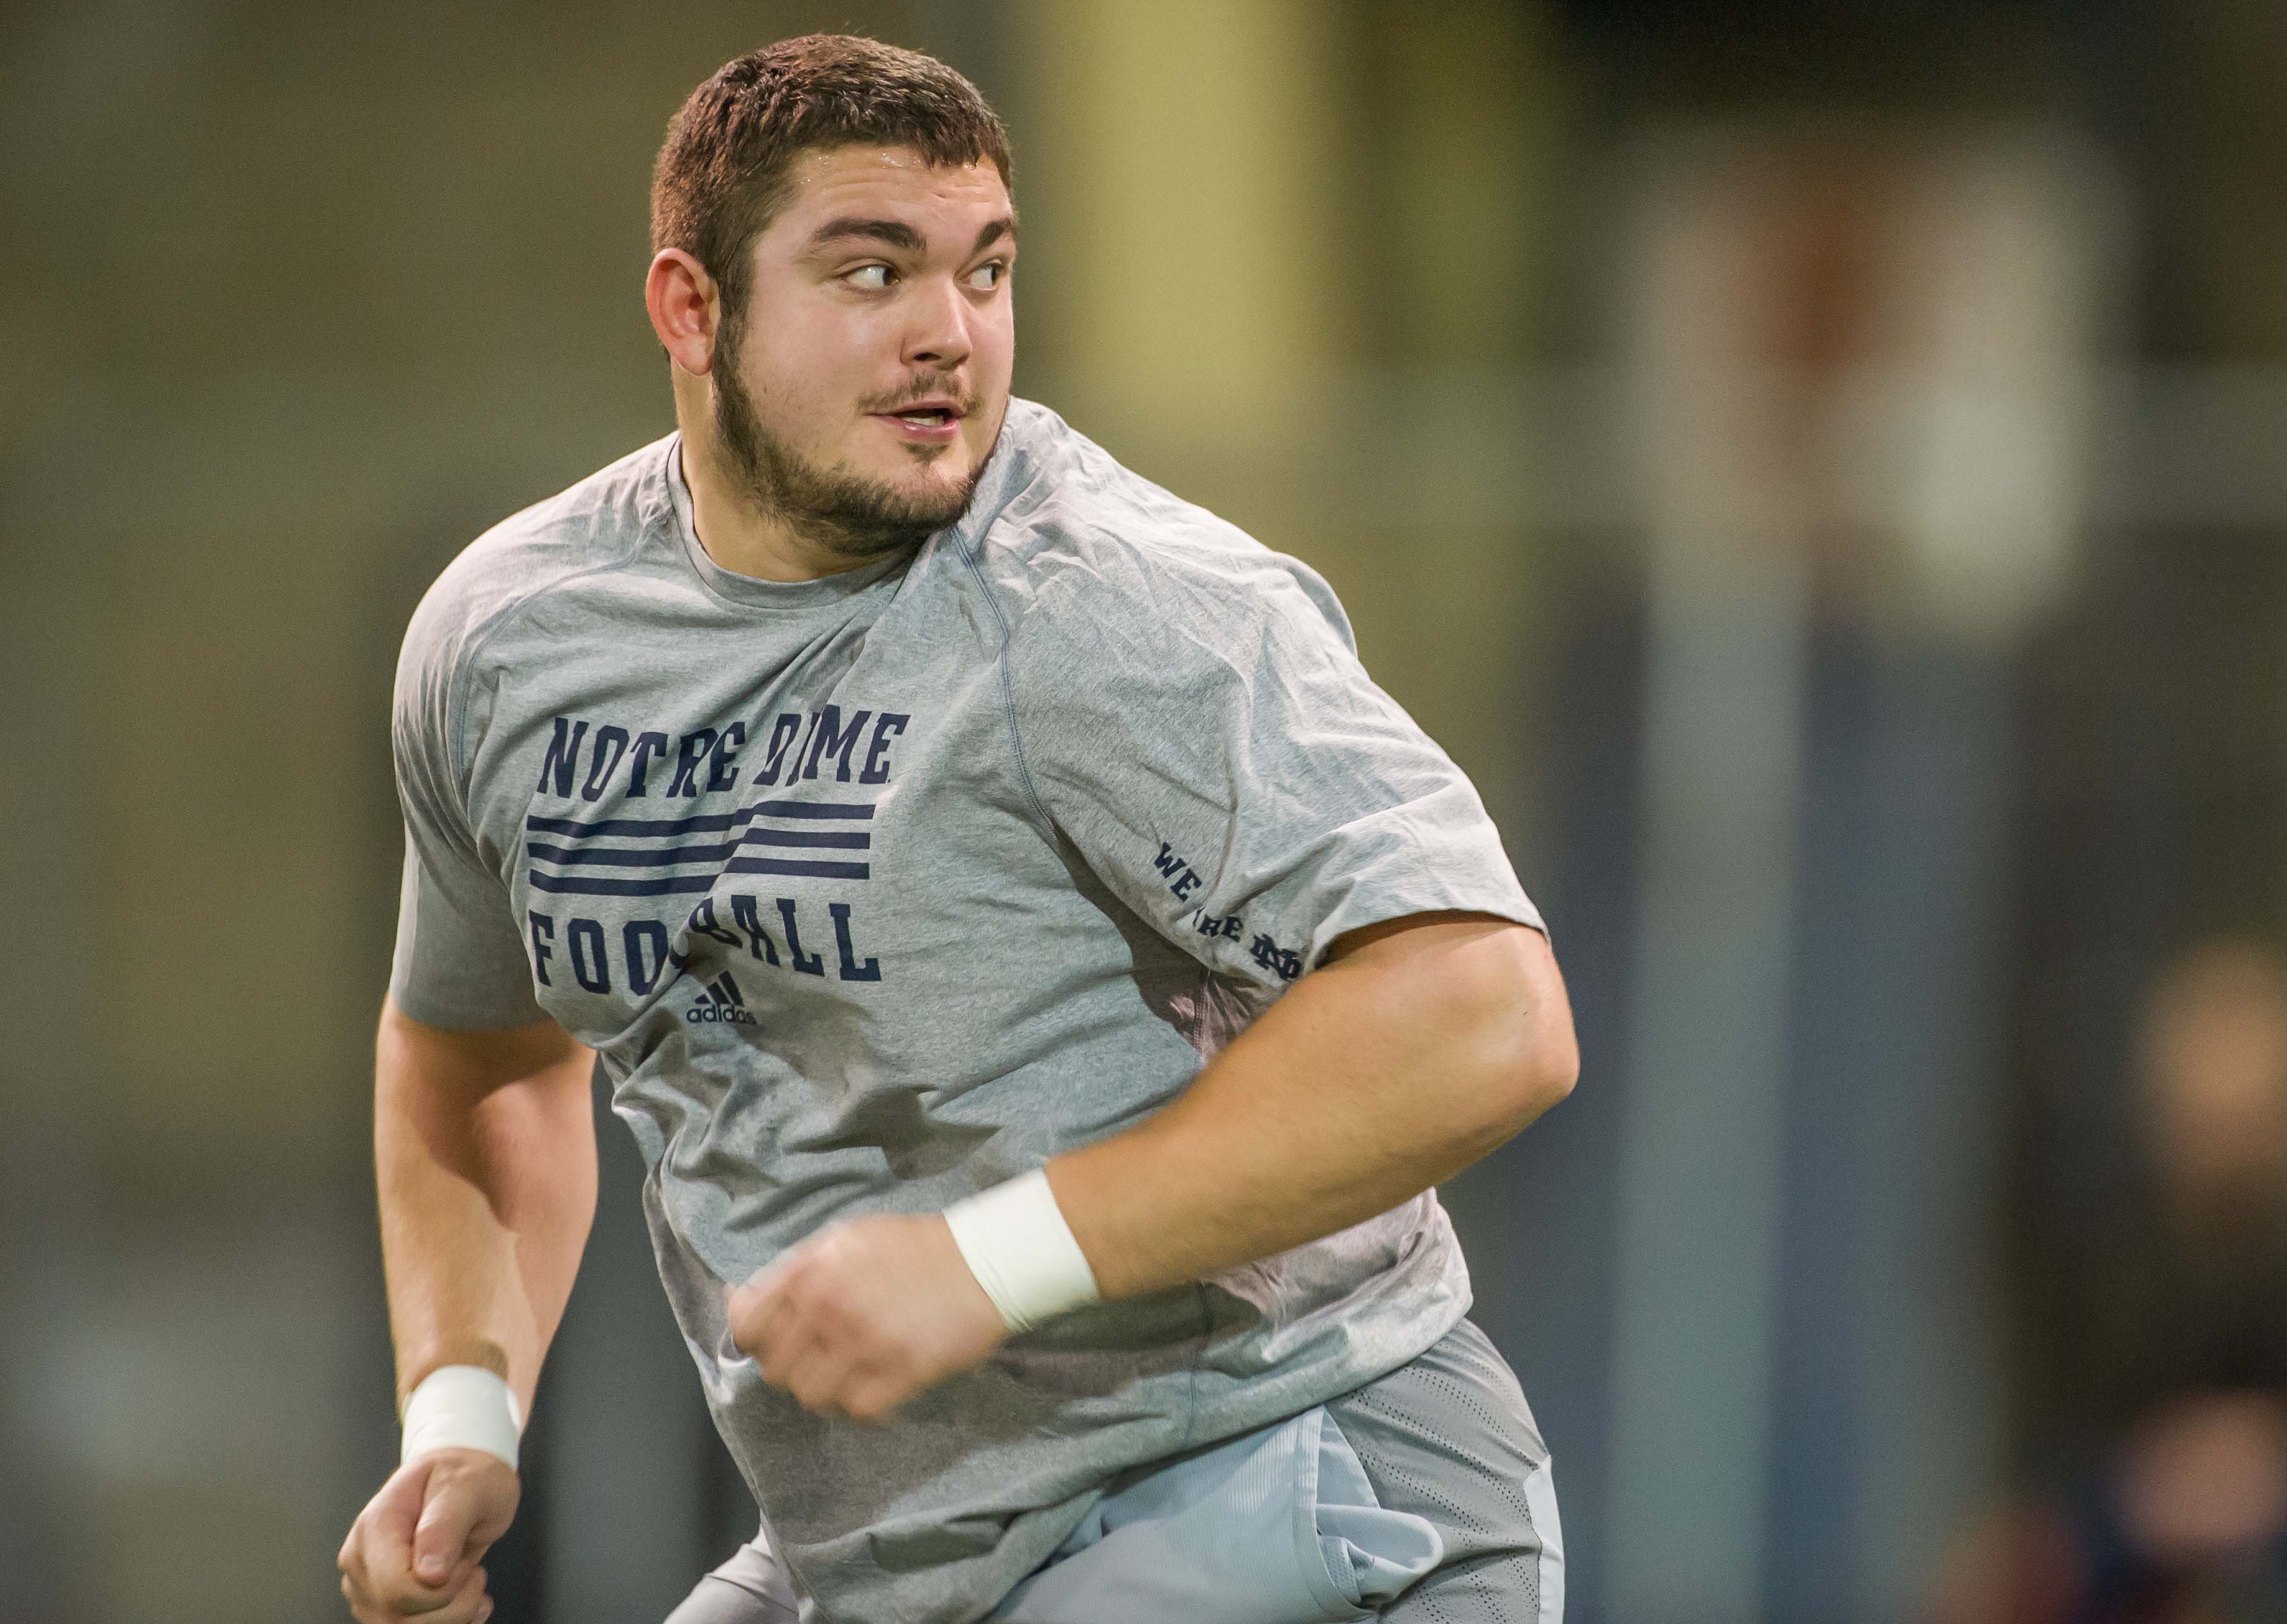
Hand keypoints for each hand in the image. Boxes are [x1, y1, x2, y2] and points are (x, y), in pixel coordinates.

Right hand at [338, 1448, 517, 1622]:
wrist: (462, 1478)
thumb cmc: (465, 1477)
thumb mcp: (468, 1485)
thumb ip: (446, 1524)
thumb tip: (429, 1573)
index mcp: (375, 1526)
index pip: (395, 1589)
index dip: (441, 1587)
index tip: (462, 1560)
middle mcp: (361, 1561)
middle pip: (399, 1617)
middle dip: (452, 1603)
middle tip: (471, 1567)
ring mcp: (367, 1586)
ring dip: (453, 1615)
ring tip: (470, 1578)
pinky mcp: (380, 1605)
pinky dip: (450, 1621)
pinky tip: (466, 1598)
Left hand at [727, 1213, 1008, 1420]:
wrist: (984, 1261)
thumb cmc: (912, 1248)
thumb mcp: (844, 1240)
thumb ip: (793, 1271)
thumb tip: (738, 1301)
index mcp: (810, 1271)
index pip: (746, 1327)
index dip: (756, 1341)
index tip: (774, 1342)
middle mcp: (829, 1306)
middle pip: (776, 1371)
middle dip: (793, 1368)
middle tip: (821, 1358)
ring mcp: (865, 1341)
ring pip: (811, 1396)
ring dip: (826, 1390)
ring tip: (849, 1374)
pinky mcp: (901, 1371)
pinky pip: (856, 1410)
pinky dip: (861, 1404)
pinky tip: (876, 1384)